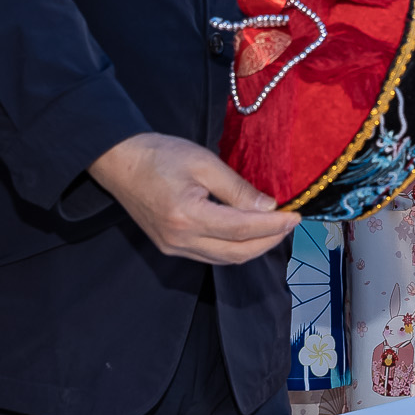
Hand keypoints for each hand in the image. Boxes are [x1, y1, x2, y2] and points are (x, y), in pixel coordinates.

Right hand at [89, 132, 298, 264]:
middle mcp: (180, 239)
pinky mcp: (170, 247)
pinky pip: (210, 256)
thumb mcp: (203, 162)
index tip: (296, 216)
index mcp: (187, 215)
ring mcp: (173, 247)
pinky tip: (249, 234)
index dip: (273, 226)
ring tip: (274, 229)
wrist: (119, 162)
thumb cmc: (159, 155)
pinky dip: (234, 248)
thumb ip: (237, 188)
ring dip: (254, 248)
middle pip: (237, 253)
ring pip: (225, 259)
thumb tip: (269, 208)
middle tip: (290, 223)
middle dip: (269, 241)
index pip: (242, 229)